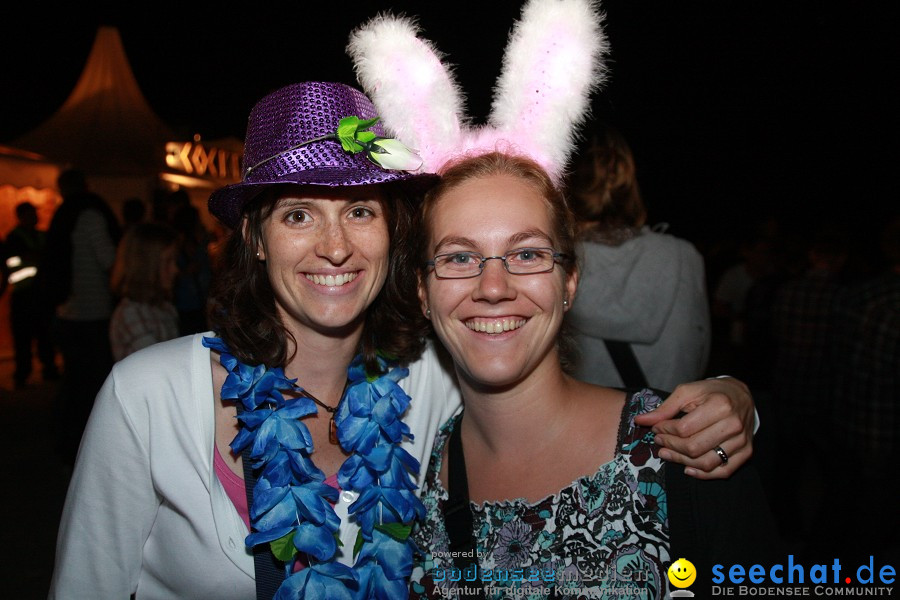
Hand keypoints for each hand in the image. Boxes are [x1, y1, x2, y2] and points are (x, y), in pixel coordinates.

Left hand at [633, 377, 753, 478]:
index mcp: (720, 405)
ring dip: (681, 461)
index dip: (665, 430)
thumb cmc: (712, 392)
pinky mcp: (747, 452)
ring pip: (706, 462)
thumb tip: (639, 421)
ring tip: (667, 453)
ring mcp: (742, 441)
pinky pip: (723, 471)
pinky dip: (703, 474)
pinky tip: (687, 468)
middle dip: (670, 446)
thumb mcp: (687, 392)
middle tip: (659, 441)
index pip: (684, 428)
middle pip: (694, 448)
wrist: (742, 396)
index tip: (656, 428)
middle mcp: (734, 425)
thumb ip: (664, 408)